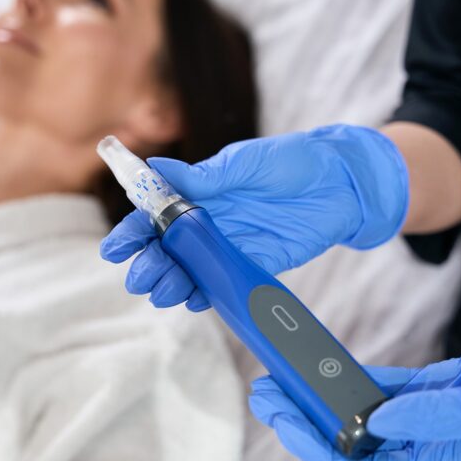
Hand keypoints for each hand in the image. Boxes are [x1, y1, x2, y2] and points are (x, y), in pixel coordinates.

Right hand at [99, 125, 408, 309]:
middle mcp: (208, 222)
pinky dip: (204, 295)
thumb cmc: (295, 161)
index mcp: (200, 193)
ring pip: (189, 271)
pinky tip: (192, 300)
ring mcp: (229, 245)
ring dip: (171, 283)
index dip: (132, 232)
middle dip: (149, 264)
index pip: (155, 215)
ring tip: (162, 292)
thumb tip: (154, 171)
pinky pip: (221, 284)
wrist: (344, 183)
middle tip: (141, 277)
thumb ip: (206, 176)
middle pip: (166, 249)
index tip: (116, 249)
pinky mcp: (254, 265)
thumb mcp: (248, 163)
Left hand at [250, 309, 460, 460]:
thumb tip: (376, 419)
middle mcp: (432, 444)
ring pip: (367, 411)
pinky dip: (360, 377)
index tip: (282, 422)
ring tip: (285, 375)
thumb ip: (433, 415)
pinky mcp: (442, 387)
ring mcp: (434, 415)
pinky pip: (390, 385)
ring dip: (327, 396)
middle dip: (308, 420)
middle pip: (356, 439)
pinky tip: (331, 365)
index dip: (319, 449)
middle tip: (266, 394)